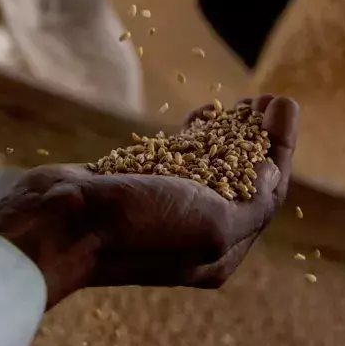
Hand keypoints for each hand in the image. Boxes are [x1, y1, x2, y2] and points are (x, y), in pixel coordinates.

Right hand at [0, 95, 297, 307]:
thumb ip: (251, 204)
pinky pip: (176, 156)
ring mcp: (164, 205)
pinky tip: (206, 112)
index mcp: (220, 248)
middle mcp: (195, 229)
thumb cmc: (135, 228)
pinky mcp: (136, 183)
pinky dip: (195, 133)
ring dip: (233, 131)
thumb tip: (272, 173)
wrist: (60, 224)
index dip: (280, 146)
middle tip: (270, 97)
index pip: (266, 194)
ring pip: (211, 163)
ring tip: (246, 100)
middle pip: (242, 176)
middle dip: (260, 136)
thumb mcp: (210, 224)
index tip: (284, 104)